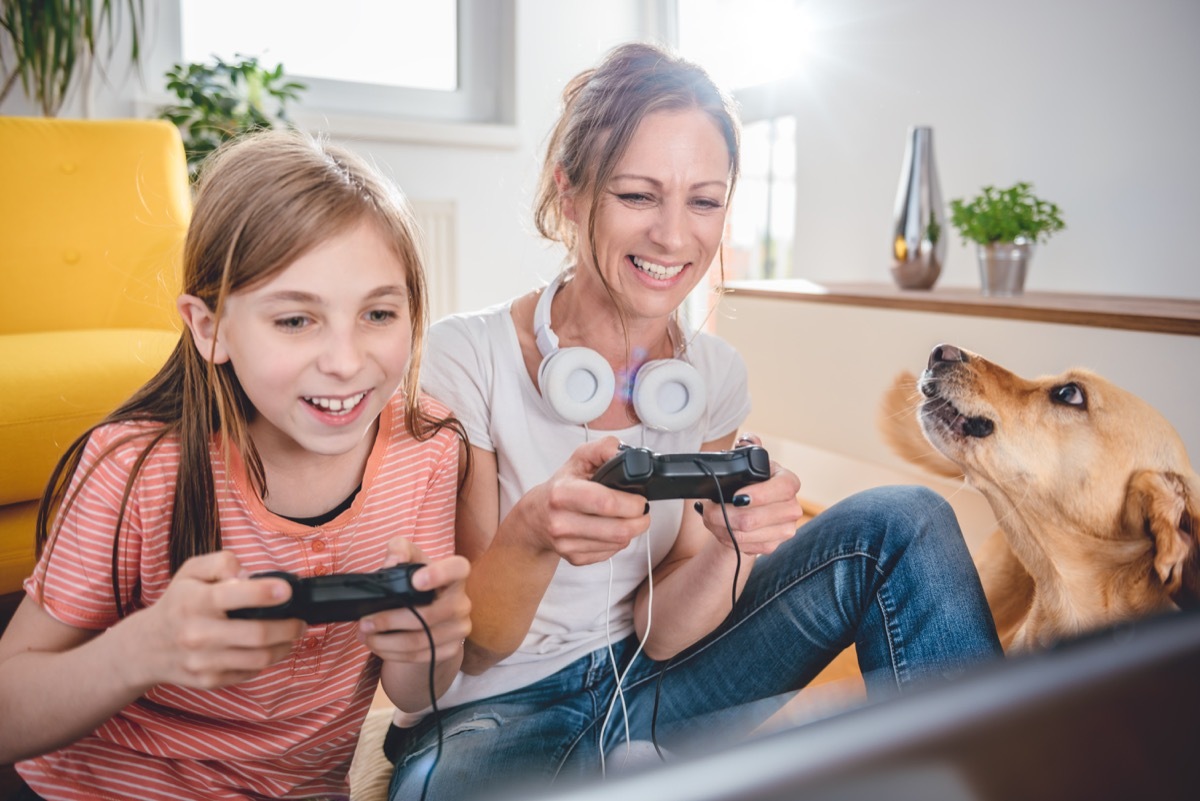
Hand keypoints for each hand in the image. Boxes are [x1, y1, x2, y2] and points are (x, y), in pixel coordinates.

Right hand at [135, 551, 305, 689]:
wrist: (146, 647)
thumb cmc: (178, 603)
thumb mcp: (191, 572)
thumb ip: (221, 562)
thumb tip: (245, 575)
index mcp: (194, 602)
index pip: (234, 596)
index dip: (266, 592)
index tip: (287, 591)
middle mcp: (197, 633)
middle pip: (257, 634)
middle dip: (289, 627)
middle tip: (300, 622)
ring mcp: (202, 661)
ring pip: (259, 658)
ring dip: (284, 647)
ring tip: (291, 637)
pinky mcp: (208, 681)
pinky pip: (249, 673)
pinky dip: (265, 661)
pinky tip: (267, 649)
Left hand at [358, 540, 470, 665]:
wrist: (432, 612)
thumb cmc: (418, 579)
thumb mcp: (409, 559)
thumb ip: (399, 549)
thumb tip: (392, 562)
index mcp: (455, 575)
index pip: (458, 569)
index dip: (439, 574)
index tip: (415, 581)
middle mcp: (462, 602)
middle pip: (428, 616)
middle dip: (390, 620)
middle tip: (364, 621)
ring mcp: (459, 629)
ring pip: (420, 641)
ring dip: (385, 641)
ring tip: (364, 635)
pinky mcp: (450, 650)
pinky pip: (419, 656)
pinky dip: (392, 653)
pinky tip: (377, 645)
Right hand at [518, 436, 650, 565]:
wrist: (535, 517)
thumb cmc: (561, 486)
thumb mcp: (579, 459)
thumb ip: (604, 448)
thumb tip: (626, 454)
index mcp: (562, 493)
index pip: (605, 503)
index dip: (631, 503)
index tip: (640, 499)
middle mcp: (561, 522)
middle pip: (618, 530)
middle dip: (640, 520)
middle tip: (642, 510)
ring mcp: (567, 544)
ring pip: (618, 543)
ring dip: (631, 530)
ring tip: (627, 517)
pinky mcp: (574, 558)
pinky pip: (610, 553)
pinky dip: (618, 541)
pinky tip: (611, 528)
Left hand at [695, 433, 802, 555]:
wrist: (751, 510)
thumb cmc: (750, 483)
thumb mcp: (749, 463)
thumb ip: (748, 446)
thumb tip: (747, 440)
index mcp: (789, 482)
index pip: (782, 489)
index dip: (759, 494)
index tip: (735, 496)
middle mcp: (792, 508)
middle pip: (756, 518)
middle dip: (723, 514)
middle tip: (707, 507)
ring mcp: (785, 530)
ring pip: (745, 535)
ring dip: (719, 526)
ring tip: (709, 516)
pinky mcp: (772, 546)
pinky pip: (743, 546)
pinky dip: (725, 538)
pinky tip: (719, 528)